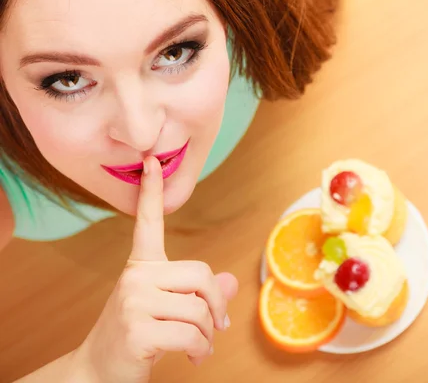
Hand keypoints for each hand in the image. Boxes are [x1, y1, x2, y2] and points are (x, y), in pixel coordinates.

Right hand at [74, 157, 237, 382]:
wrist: (100, 373)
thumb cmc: (139, 337)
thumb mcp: (169, 309)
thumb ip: (199, 293)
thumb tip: (231, 282)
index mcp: (141, 265)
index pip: (148, 223)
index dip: (152, 192)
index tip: (151, 160)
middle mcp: (135, 276)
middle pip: (201, 274)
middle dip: (215, 305)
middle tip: (216, 325)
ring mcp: (133, 301)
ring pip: (199, 309)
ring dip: (207, 335)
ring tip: (199, 347)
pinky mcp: (137, 329)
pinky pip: (192, 334)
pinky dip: (201, 350)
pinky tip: (193, 357)